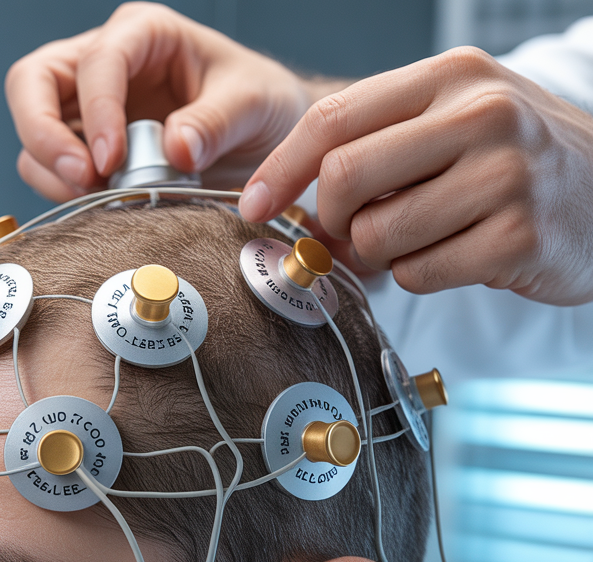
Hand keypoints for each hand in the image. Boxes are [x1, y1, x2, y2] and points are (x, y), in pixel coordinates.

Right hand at [4, 2, 332, 199]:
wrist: (262, 137)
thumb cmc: (257, 102)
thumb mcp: (253, 101)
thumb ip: (216, 121)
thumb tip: (175, 150)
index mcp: (143, 34)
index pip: (95, 60)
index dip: (96, 110)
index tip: (111, 158)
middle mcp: (103, 65)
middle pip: (31, 84)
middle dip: (43, 134)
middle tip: (82, 176)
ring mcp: (86, 109)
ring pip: (32, 133)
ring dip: (55, 172)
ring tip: (102, 196)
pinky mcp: (84, 149)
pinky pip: (49, 170)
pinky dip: (65, 191)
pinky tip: (103, 202)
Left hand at [240, 47, 592, 305]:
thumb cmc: (510, 163)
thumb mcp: (451, 123)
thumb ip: (375, 144)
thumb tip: (285, 200)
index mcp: (452, 77)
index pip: (333, 119)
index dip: (280, 170)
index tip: (253, 205)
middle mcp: (481, 114)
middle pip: (344, 179)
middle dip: (331, 219)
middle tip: (349, 231)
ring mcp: (504, 175)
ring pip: (376, 235)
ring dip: (379, 254)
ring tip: (420, 238)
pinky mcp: (517, 237)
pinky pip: (417, 274)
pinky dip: (418, 276)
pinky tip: (455, 254)